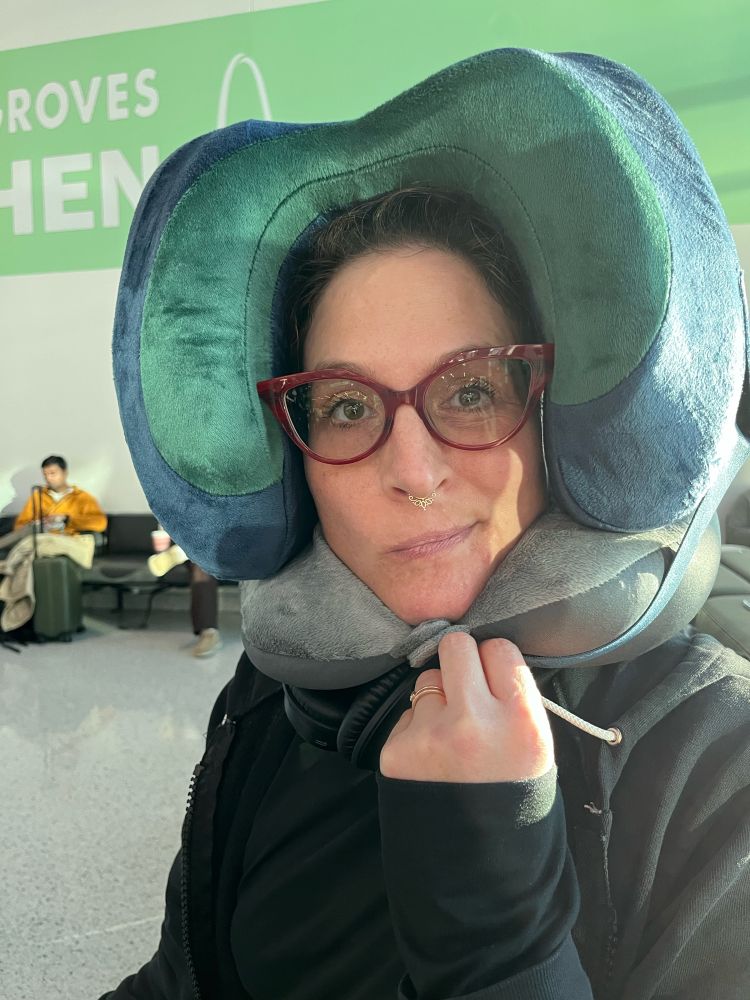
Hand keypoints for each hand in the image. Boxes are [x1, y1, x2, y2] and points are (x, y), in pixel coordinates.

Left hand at [380, 633, 554, 782]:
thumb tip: (487, 657)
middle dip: (460, 659)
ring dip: (437, 699)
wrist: (480, 868)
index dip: (494, 660)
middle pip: (456, 645)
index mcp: (521, 720)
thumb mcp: (538, 749)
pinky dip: (417, 730)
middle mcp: (473, 722)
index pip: (499, 648)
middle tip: (465, 684)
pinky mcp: (397, 750)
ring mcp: (430, 735)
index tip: (493, 675)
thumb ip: (515, 700)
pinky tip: (430, 759)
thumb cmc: (512, 798)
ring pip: (427, 680)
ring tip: (450, 736)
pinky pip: (408, 715)